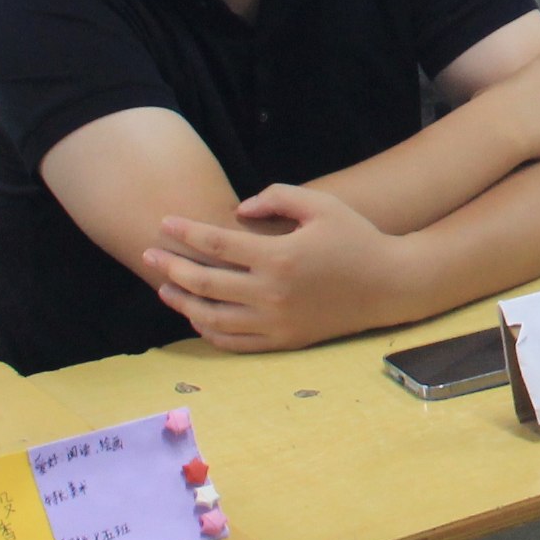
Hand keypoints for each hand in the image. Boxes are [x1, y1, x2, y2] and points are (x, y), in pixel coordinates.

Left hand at [144, 187, 406, 351]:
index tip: (164, 223)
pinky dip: (209, 331)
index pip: (218, 244)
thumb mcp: (321, 205)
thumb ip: (277, 197)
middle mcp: (273, 294)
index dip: (186, 233)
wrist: (389, 285)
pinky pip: (234, 342)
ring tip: (165, 288)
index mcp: (279, 257)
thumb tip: (238, 211)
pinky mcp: (284, 341)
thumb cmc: (356, 238)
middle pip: (206, 284)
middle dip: (172, 267)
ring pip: (213, 319)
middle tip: (149, 254)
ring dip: (183, 303)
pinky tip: (197, 316)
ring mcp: (277, 322)